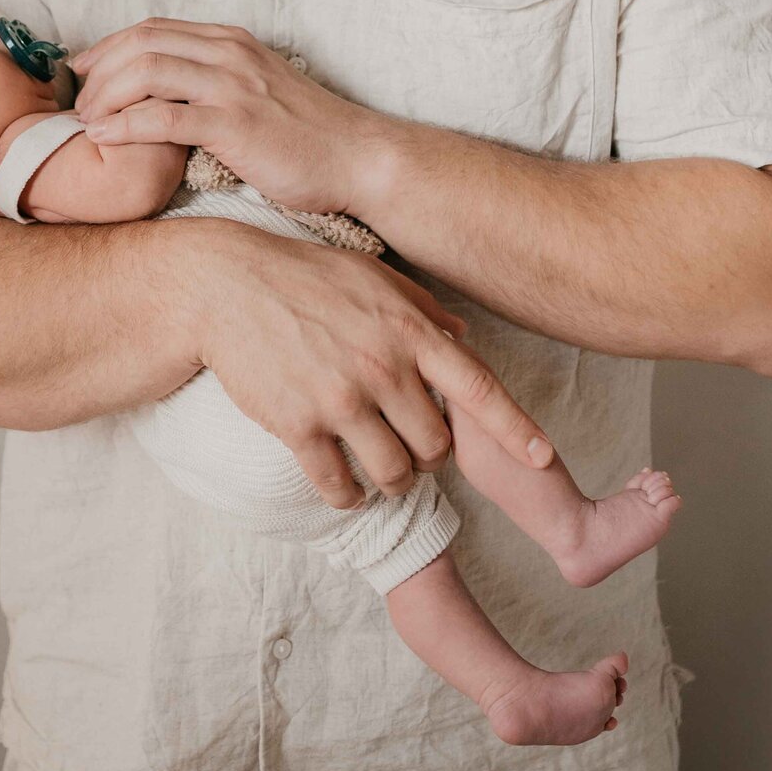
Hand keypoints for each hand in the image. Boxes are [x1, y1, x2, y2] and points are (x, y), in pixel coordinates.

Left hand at [71, 19, 381, 213]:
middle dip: (98, 69)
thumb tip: (171, 91)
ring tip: (86, 121)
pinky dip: (123, 125)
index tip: (83, 72)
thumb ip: (218, 79)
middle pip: (140, 43)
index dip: (108, 47)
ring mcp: (232, 86)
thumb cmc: (307, 133)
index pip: (153, 28)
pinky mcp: (234, 124)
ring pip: (145, 71)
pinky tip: (103, 138)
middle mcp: (229, 54)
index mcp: (232, 42)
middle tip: (78, 100)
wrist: (357, 157)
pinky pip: (162, 117)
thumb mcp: (259, 88)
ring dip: (105, 95)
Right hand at [182, 220, 554, 508]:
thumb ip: (423, 310)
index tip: (544, 461)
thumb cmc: (304, 274)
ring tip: (378, 470)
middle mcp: (383, 368)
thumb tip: (465, 339)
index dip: (516, 431)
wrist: (226, 284)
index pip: (479, 389)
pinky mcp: (297, 426)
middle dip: (431, 455)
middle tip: (410, 446)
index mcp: (409, 330)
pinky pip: (339, 488)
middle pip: (437, 447)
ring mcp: (340, 400)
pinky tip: (341, 483)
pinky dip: (347, 496)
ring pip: (395, 475)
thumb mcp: (373, 276)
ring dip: (392, 481)